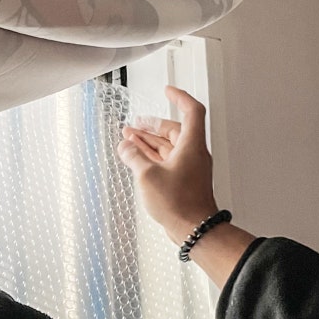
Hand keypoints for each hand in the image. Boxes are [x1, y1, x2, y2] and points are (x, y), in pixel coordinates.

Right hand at [117, 86, 218, 243]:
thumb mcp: (147, 176)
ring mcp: (188, 168)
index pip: (191, 110)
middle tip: (134, 123)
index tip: (167, 90)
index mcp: (191, 145)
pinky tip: (136, 157)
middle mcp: (193, 153)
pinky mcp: (182, 181)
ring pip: (167, 146)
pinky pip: (166, 160)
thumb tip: (125, 147)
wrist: (193, 228)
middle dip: (152, 125)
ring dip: (148, 141)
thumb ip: (134, 157)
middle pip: (173, 130)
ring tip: (129, 138)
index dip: (179, 97)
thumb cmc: (178, 203)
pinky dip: (151, 156)